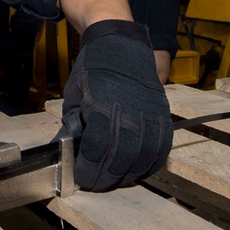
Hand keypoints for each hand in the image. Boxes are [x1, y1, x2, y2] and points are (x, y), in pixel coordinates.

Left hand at [61, 20, 172, 191]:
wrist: (121, 44)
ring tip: (114, 180)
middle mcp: (129, 113)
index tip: (80, 177)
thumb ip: (72, 124)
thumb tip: (67, 151)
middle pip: (120, 159)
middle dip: (105, 178)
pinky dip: (150, 164)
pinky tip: (137, 170)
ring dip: (128, 175)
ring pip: (142, 157)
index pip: (95, 150)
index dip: (87, 169)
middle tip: (96, 184)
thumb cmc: (94, 68)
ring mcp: (149, 114)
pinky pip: (161, 148)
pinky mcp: (162, 115)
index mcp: (102, 107)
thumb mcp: (74, 94)